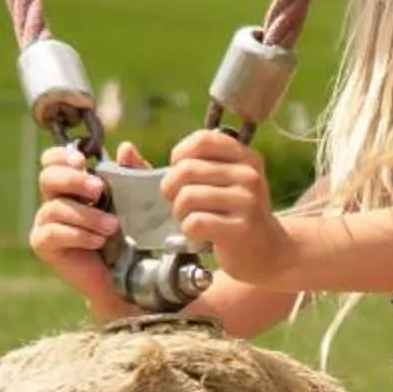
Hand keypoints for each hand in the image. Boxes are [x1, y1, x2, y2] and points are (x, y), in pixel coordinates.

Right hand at [30, 141, 142, 313]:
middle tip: (98, 190)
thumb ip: (132, 173)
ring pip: (55, 208)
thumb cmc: (129, 234)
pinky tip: (98, 241)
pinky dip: (78, 235)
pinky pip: (53, 232)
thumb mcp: (136, 200)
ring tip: (112, 227)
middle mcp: (54, 199)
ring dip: (86, 215)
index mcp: (72, 184)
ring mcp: (45, 221)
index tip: (82, 161)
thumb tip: (125, 147)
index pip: (52, 160)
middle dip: (73, 180)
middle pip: (47, 178)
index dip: (62, 157)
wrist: (126, 275)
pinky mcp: (43, 244)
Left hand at [162, 129, 295, 285]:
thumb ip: (172, 166)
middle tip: (179, 203)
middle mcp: (250, 174)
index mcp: (245, 156)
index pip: (202, 140)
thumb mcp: (214, 183)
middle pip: (188, 169)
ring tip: (188, 219)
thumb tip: (125, 149)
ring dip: (179, 212)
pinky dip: (188, 230)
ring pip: (188, 196)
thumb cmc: (231, 214)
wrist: (267, 251)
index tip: (181, 173)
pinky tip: (199, 234)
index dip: (180, 155)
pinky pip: (195, 222)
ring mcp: (248, 201)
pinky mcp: (241, 228)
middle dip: (172, 189)